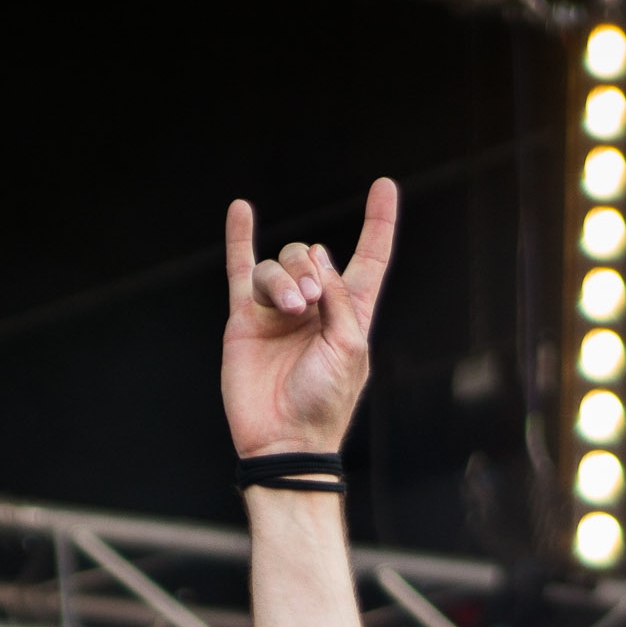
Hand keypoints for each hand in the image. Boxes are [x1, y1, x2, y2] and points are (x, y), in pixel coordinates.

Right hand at [221, 177, 397, 461]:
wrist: (282, 439)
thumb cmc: (324, 403)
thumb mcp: (348, 348)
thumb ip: (340, 299)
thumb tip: (318, 259)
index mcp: (350, 314)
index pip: (368, 260)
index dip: (378, 224)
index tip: (385, 187)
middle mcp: (315, 308)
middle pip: (312, 255)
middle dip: (310, 267)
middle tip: (309, 303)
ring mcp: (278, 311)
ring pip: (277, 266)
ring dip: (284, 278)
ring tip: (290, 309)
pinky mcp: (246, 319)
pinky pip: (241, 269)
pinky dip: (240, 239)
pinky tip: (240, 211)